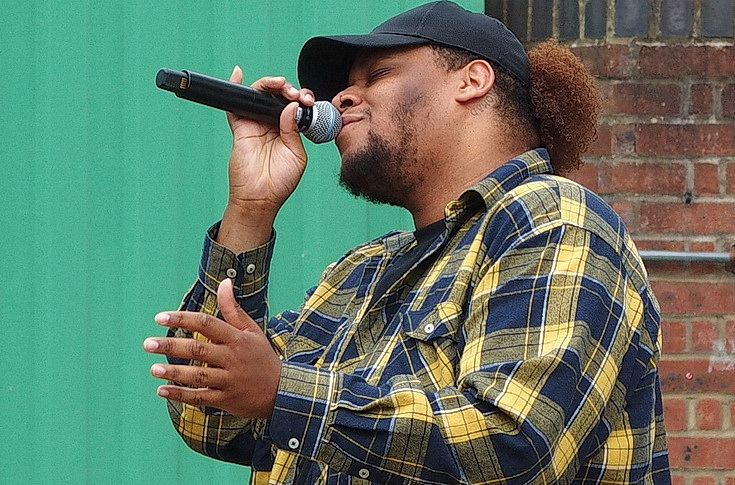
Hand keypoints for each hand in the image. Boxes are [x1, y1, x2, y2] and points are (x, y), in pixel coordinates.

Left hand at [143, 278, 281, 418]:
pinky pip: (200, 397)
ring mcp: (229, 380)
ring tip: (153, 368)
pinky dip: (180, 395)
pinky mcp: (227, 400)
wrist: (282, 391)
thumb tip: (224, 282)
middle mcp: (232, 358)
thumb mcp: (251, 331)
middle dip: (171, 346)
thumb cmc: (262, 357)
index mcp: (237, 338)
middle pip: (198, 350)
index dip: (183, 319)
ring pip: (197, 376)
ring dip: (173, 372)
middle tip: (148, 344)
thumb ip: (232, 308)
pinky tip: (162, 391)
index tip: (160, 317)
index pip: (207, 324)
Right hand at [218, 67, 315, 252]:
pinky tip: (238, 74)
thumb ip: (294, 130)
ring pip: (261, 96)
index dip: (302, 99)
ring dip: (271, 85)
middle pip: (279, 97)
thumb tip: (291, 106)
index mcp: (289, 131)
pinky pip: (235, 105)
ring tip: (280, 85)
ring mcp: (256, 125)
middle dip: (289, 89)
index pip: (295, 107)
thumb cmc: (280, 181)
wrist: (261, 197)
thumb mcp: (297, 155)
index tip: (308, 101)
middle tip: (297, 94)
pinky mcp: (241, 128)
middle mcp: (273, 125)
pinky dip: (235, 87)